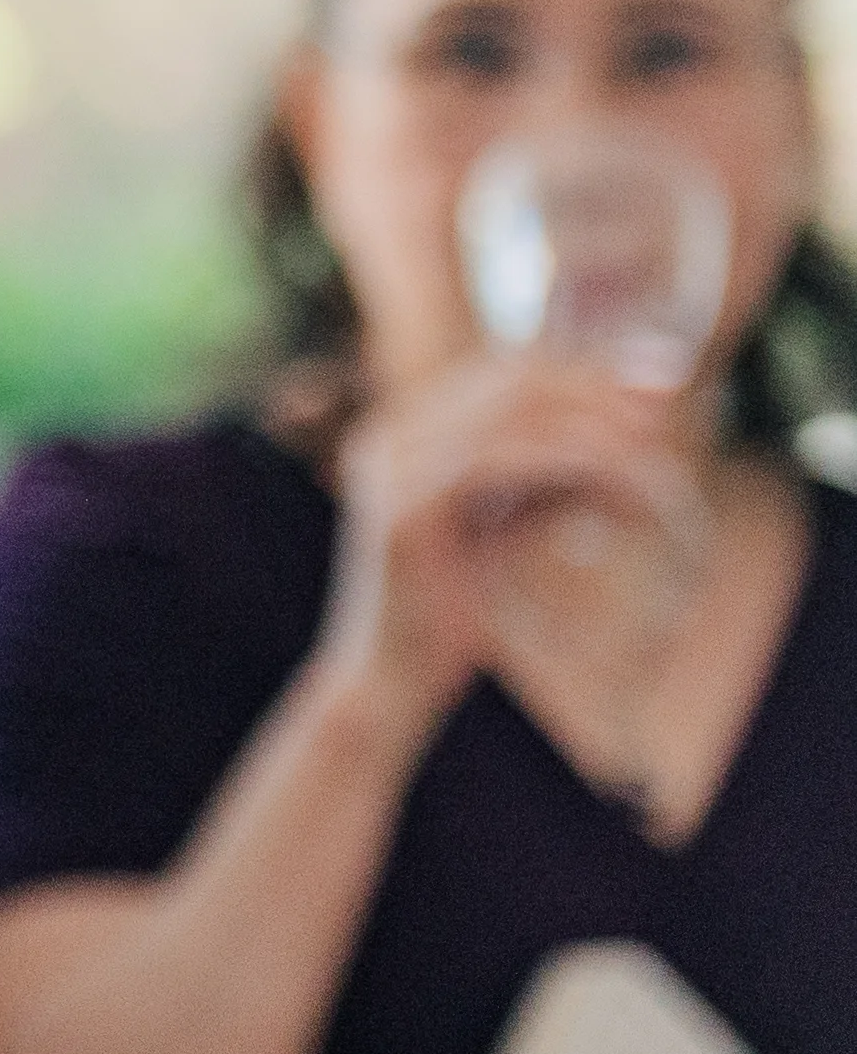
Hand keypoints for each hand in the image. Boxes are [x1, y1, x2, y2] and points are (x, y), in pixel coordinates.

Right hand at [316, 346, 694, 740]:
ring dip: (589, 419)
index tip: (657, 378)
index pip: (505, 373)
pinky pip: (492, 460)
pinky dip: (560, 458)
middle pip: (507, 379)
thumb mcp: (504, 527)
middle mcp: (388, 436)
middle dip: (596, 382)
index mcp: (406, 433)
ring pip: (505, 412)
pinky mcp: (402, 508)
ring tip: (650, 436)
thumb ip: (542, 480)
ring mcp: (387, 468)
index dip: (584, 369)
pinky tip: (612, 468)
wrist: (394, 684)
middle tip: (666, 393)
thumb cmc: (453, 615)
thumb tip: (616, 439)